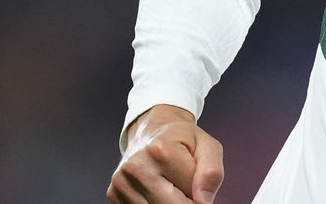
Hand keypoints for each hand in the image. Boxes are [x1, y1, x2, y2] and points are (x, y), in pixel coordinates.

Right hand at [108, 104, 224, 203]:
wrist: (151, 129)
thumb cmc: (182, 139)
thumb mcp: (207, 146)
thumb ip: (212, 172)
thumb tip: (204, 202)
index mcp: (162, 150)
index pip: (192, 196)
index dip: (201, 196)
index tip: (198, 187)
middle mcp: (137, 166)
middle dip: (185, 203)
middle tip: (186, 190)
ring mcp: (122, 182)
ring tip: (172, 187)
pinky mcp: (114, 194)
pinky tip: (158, 191)